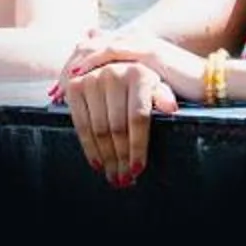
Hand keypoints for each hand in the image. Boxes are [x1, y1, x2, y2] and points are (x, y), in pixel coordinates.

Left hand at [57, 30, 205, 100]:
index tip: (60, 92)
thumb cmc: (186, 90)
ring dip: (75, 69)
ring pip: (95, 49)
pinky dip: (92, 63)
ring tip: (61, 89)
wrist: (212, 83)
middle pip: (89, 48)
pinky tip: (80, 77)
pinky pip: (112, 53)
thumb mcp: (152, 87)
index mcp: (134, 46)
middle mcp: (134, 39)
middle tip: (54, 93)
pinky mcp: (147, 51)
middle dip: (69, 71)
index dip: (75, 70)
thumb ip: (132, 86)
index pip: (95, 52)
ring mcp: (140, 43)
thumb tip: (115, 101)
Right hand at [59, 57, 176, 185]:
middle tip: (124, 178)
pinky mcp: (74, 87)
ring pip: (100, 129)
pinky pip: (81, 124)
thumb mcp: (157, 85)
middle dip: (121, 157)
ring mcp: (92, 80)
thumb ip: (163, 96)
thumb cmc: (140, 84)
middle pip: (118, 127)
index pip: (138, 118)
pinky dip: (89, 147)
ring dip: (106, 157)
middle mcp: (114, 73)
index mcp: (139, 74)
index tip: (138, 168)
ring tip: (113, 175)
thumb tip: (170, 108)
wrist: (112, 67)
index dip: (138, 146)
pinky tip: (97, 163)